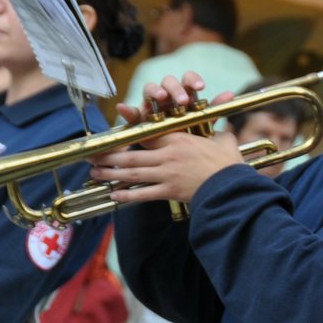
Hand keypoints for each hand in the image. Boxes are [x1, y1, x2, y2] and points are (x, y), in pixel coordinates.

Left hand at [89, 74, 241, 204]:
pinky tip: (114, 194)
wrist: (231, 187)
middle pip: (130, 154)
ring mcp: (166, 174)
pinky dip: (126, 195)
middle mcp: (167, 155)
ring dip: (110, 174)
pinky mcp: (168, 191)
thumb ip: (220, 133)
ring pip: (131, 173)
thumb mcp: (223, 142)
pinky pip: (142, 193)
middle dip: (108, 157)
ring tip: (95, 174)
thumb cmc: (229, 164)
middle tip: (92, 158)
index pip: (145, 135)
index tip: (113, 138)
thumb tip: (227, 127)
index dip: (126, 137)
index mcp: (177, 139)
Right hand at [110, 72, 226, 127]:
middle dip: (175, 89)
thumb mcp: (203, 122)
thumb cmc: (190, 133)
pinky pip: (131, 112)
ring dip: (155, 92)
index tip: (201, 87)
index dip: (192, 80)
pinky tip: (123, 108)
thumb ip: (214, 109)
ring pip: (151, 89)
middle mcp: (167, 95)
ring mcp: (152, 104)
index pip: (187, 79)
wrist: (176, 154)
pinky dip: (127, 110)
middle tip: (182, 100)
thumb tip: (230, 94)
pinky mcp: (139, 117)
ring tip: (161, 98)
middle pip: (169, 82)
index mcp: (184, 94)